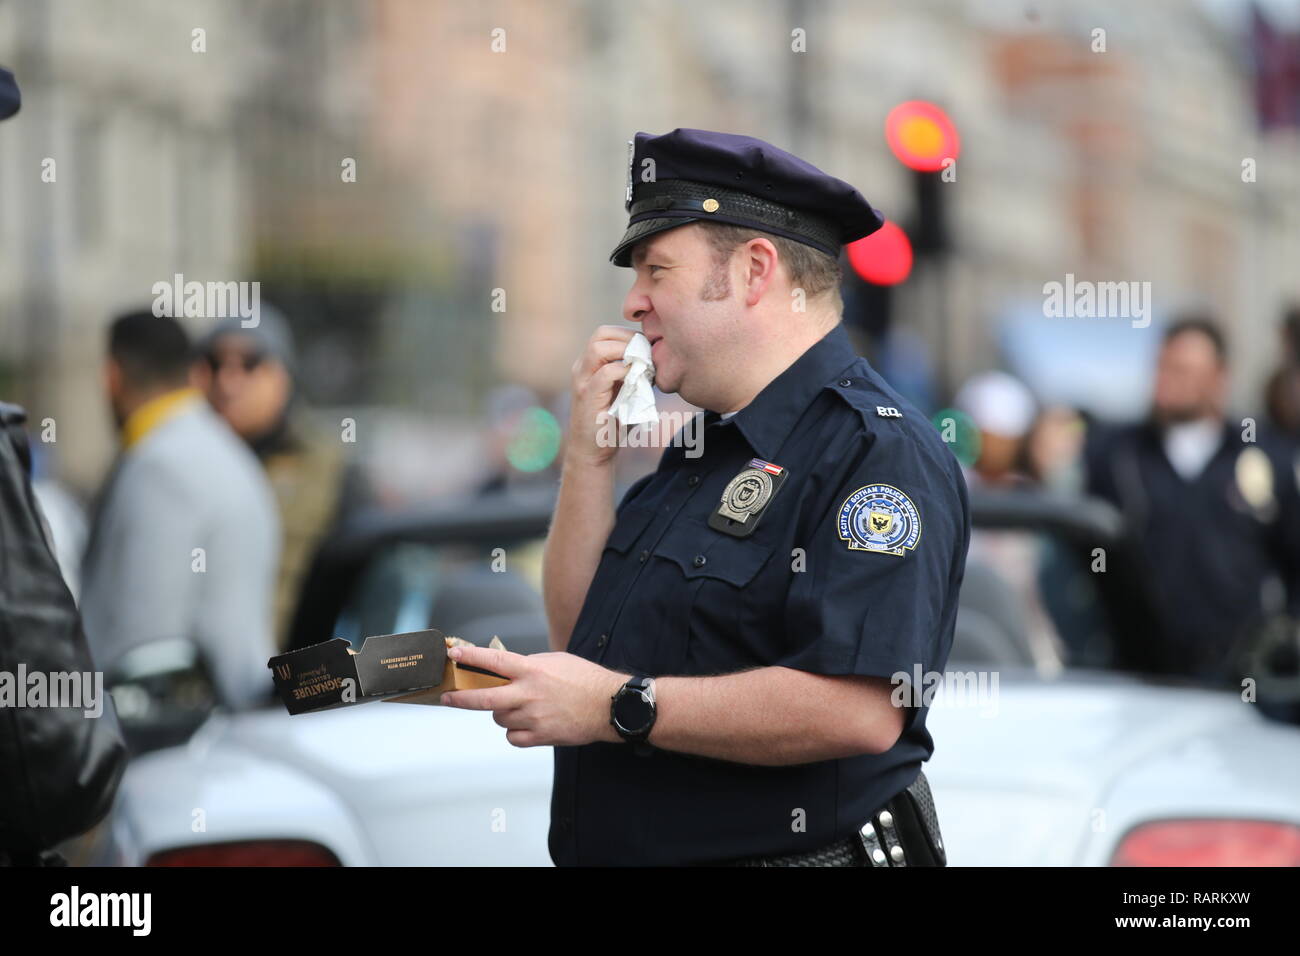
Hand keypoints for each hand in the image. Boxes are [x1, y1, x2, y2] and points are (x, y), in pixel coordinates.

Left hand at [441, 644, 628, 747]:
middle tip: (447, 697)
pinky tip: (527, 724)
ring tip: (521, 707)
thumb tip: (504, 668)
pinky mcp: (540, 736)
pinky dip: (515, 731)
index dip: (471, 658)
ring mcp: (533, 717)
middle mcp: (528, 693)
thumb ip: (527, 665)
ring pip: (498, 718)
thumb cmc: (584, 679)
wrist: (609, 705)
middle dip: (460, 698)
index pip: (494, 661)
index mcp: (532, 670)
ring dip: (501, 713)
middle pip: (483, 698)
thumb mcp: (555, 661)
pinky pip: (512, 737)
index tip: (454, 656)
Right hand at [565, 324, 635, 467]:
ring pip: (598, 348)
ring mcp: (582, 381)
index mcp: (589, 364)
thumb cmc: (613, 422)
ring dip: (625, 352)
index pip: (605, 333)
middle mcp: (582, 368)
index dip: (627, 335)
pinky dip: (625, 372)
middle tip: (647, 354)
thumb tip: (656, 357)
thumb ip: (635, 373)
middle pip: (600, 334)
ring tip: (642, 365)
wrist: (594, 451)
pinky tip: (638, 381)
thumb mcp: (626, 391)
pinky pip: (606, 373)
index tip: (647, 349)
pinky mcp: (587, 396)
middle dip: (627, 339)